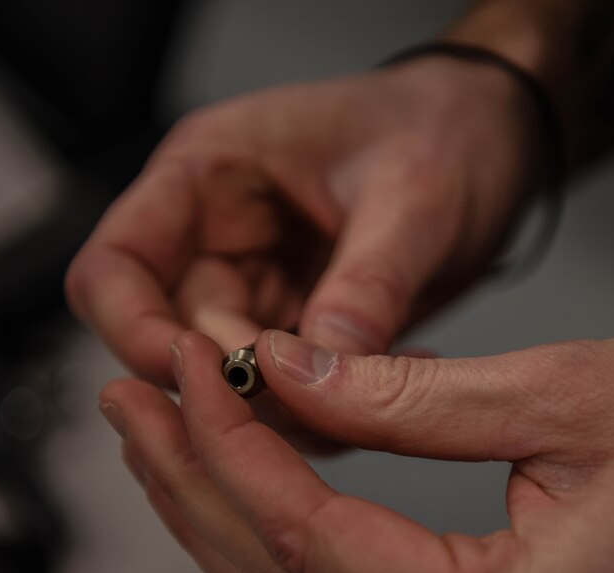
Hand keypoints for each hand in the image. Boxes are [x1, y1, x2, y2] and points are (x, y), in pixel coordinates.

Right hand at [66, 57, 542, 387]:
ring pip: (231, 377)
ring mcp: (259, 283)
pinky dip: (330, 403)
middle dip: (236, 382)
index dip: (135, 332)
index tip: (199, 376)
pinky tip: (389, 383)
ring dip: (292, 404)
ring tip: (374, 392)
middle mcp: (218, 234)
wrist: (498, 139)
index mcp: (208, 175)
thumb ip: (364, 286)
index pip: (114, 268)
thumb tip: (321, 372)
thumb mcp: (413, 196)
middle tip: (319, 400)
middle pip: (170, 338)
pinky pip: (288, 387)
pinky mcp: (300, 321)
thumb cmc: (446, 127)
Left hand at [100, 329, 613, 572]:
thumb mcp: (570, 390)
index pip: (318, 544)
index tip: (183, 381)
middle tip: (138, 406)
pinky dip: (301, 548)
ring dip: (238, 523)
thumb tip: (291, 376)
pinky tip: (259, 492)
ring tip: (170, 442)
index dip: (233, 455)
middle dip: (205, 493)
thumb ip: (408, 395)